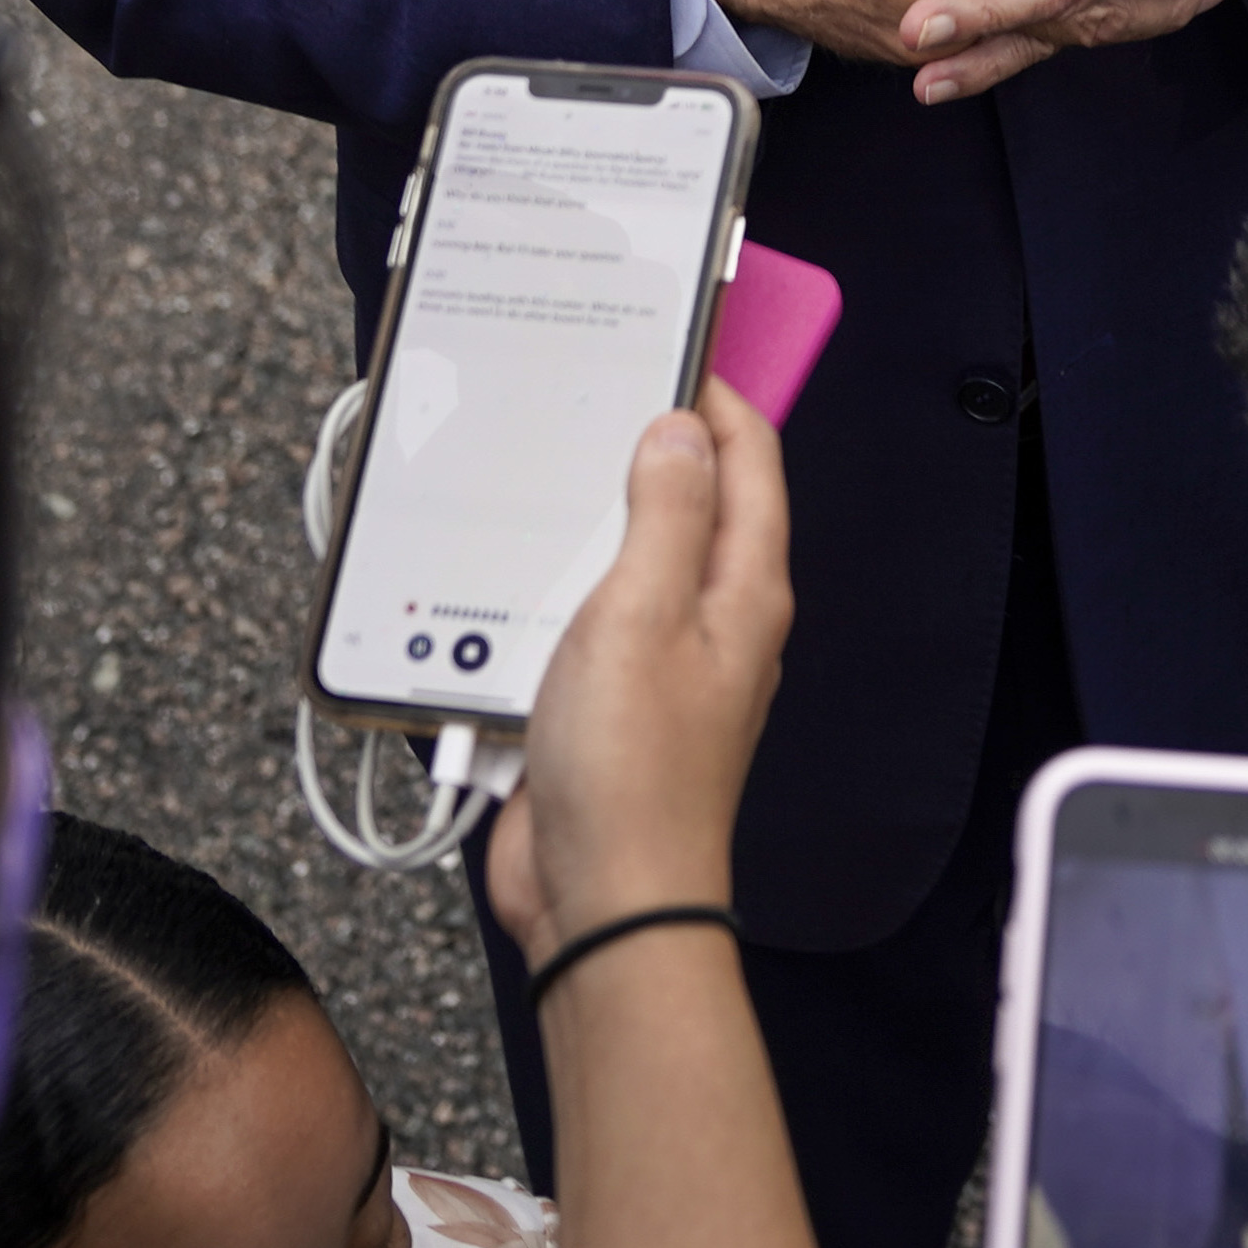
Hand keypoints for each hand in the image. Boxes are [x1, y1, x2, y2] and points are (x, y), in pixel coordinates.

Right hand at [488, 381, 793, 976]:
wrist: (601, 901)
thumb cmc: (634, 774)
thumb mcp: (642, 614)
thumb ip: (662, 515)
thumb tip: (678, 432)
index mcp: (743, 589)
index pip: (748, 460)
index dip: (714, 395)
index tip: (668, 345)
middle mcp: (712, 620)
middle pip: (687, 503)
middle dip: (640, 446)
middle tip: (587, 392)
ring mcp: (658, 663)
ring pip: (623, 560)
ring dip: (581, 521)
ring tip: (535, 467)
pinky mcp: (604, 702)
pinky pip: (577, 621)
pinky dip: (542, 590)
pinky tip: (499, 573)